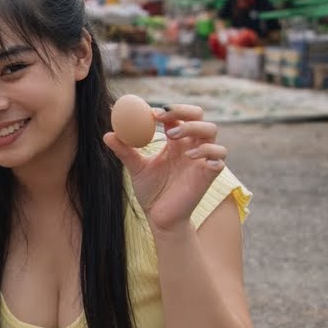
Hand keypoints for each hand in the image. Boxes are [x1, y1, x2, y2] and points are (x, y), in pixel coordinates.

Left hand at [104, 104, 227, 233]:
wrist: (160, 217)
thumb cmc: (151, 191)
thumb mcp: (136, 168)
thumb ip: (124, 151)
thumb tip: (107, 134)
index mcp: (176, 141)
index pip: (179, 115)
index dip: (169, 110)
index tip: (151, 113)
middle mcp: (192, 146)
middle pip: (199, 117)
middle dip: (184, 112)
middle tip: (164, 120)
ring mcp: (202, 159)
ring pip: (212, 132)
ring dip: (195, 129)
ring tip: (173, 137)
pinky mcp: (209, 174)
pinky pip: (219, 158)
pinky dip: (209, 153)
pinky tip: (191, 157)